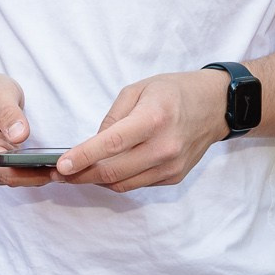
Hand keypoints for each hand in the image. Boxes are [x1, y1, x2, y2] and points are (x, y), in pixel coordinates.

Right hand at [0, 73, 54, 186]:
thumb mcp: (1, 92)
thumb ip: (9, 113)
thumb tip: (20, 136)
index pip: (6, 171)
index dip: (32, 175)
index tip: (55, 168)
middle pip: (12, 179)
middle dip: (38, 176)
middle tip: (66, 166)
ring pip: (14, 180)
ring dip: (36, 176)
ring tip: (59, 165)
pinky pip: (14, 176)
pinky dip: (30, 173)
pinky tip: (46, 164)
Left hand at [53, 68, 229, 193]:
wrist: (215, 106)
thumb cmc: (174, 92)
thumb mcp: (138, 89)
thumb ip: (112, 118)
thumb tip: (93, 145)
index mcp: (153, 118)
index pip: (112, 144)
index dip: (83, 157)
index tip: (61, 165)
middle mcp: (164, 146)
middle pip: (113, 172)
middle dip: (81, 175)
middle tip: (59, 173)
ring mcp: (171, 166)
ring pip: (122, 184)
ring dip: (96, 181)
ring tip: (78, 172)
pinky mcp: (174, 177)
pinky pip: (137, 184)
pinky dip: (118, 179)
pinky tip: (108, 169)